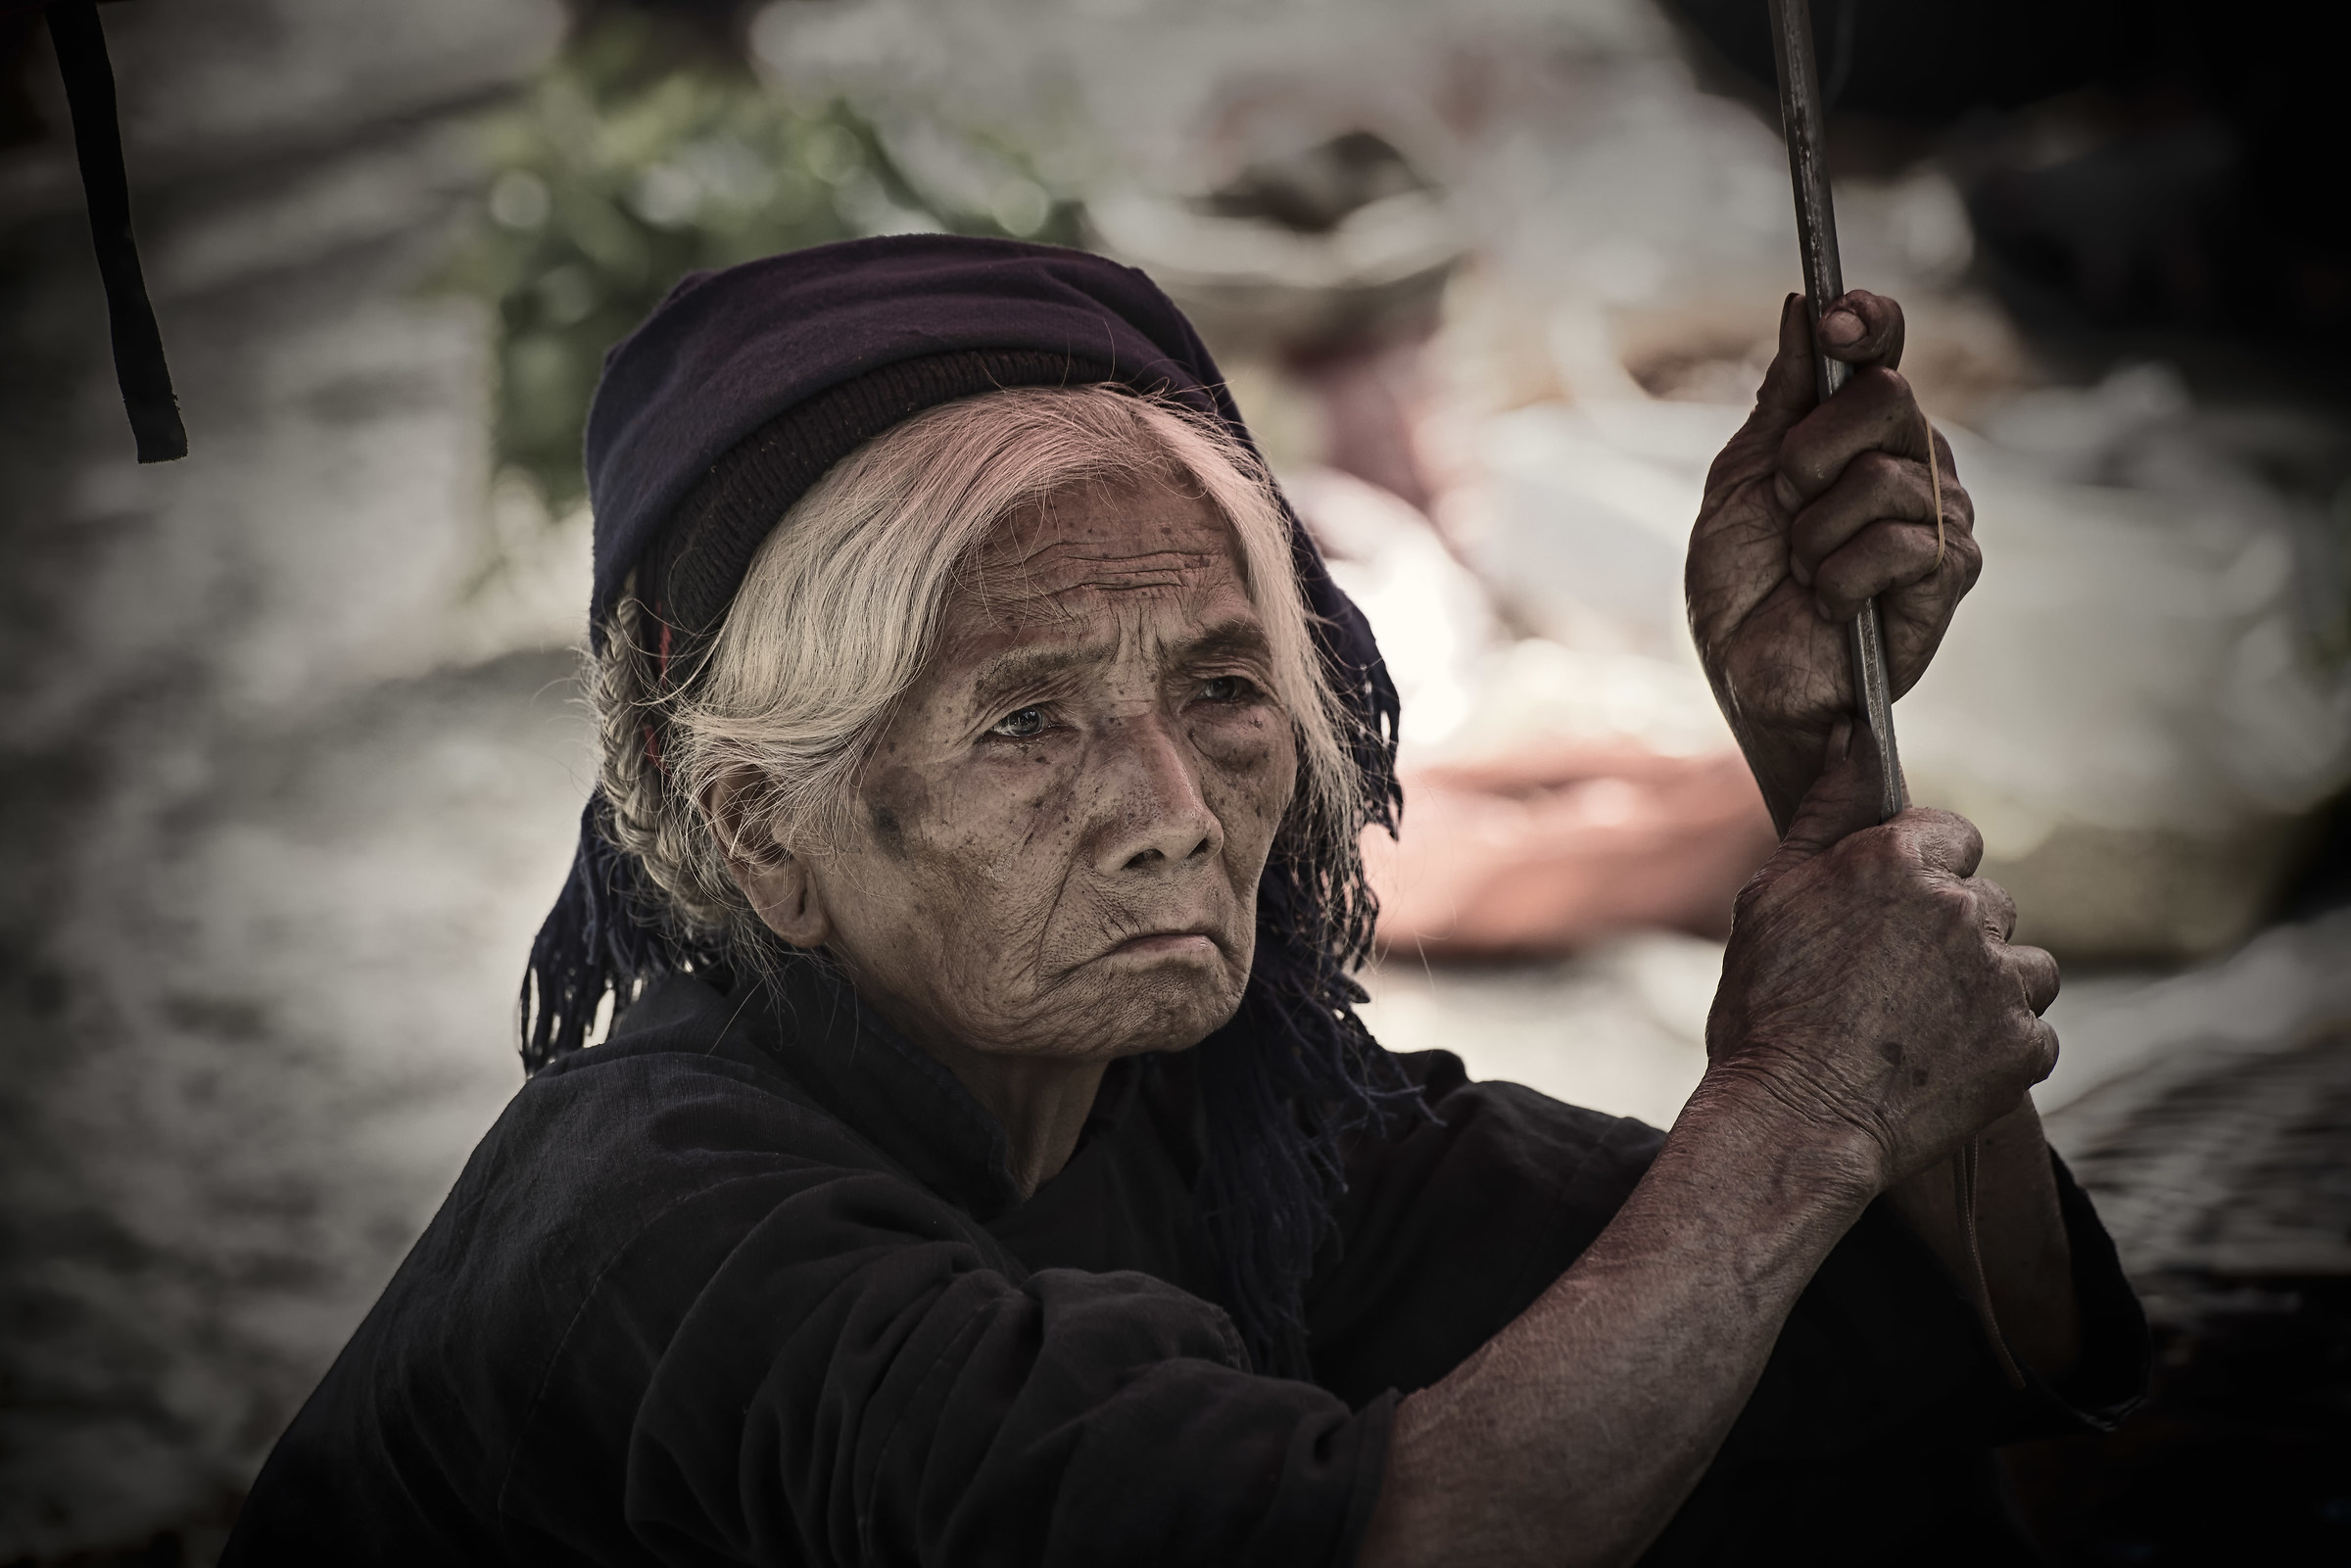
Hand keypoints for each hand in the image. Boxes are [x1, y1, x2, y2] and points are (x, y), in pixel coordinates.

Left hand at [1686, 291, 1979, 831]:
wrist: (1750, 680)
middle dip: (1809, 453)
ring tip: (1803, 570)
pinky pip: (1900, 542)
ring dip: (1815, 532)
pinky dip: (1840, 576)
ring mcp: (1941, 514)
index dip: (1867, 320)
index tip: (1834, 321)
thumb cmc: (1744, 587)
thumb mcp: (1743, 480)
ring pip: (1884, 476)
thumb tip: (1806, 304)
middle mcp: (1912, 460)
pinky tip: (1831, 603)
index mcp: (1859, 431)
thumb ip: (1781, 398)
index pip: (1884, 347)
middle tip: (1786, 504)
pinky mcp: (1952, 572)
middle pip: (1887, 396)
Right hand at [1703, 726, 2058, 1190]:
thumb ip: (1826, 809)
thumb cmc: (1764, 1009)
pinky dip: (1995, 1047)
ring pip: (2020, 964)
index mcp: (1897, 862)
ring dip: (1985, 987)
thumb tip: (1853, 732)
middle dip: (1950, 935)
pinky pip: (2030, 1030)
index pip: (1952, 836)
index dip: (1920, 875)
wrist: (1791, 1121)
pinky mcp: (2026, 1045)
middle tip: (1890, 984)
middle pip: (1986, 903)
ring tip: (1918, 1027)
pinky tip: (1938, 1064)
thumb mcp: (1771, 895)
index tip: (1889, 916)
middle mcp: (1961, 909)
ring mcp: (2000, 980)